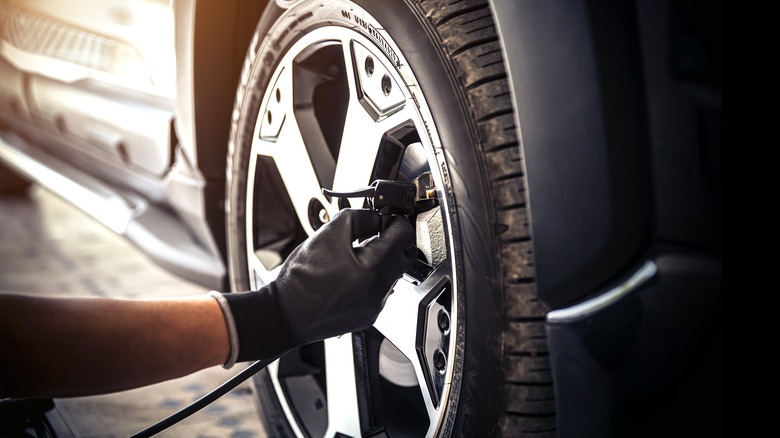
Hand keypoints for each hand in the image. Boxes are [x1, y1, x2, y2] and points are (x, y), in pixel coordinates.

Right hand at [223, 209, 415, 361]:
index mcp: (374, 268)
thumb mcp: (329, 233)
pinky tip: (350, 273)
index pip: (404, 235)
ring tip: (357, 253)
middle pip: (404, 256)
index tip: (388, 217)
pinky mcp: (367, 315)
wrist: (285, 315)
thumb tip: (376, 217)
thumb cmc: (302, 279)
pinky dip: (372, 278)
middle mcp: (380, 290)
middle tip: (376, 231)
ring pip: (392, 274)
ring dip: (382, 260)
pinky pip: (379, 291)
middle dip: (394, 240)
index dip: (396, 220)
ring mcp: (375, 306)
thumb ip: (359, 219)